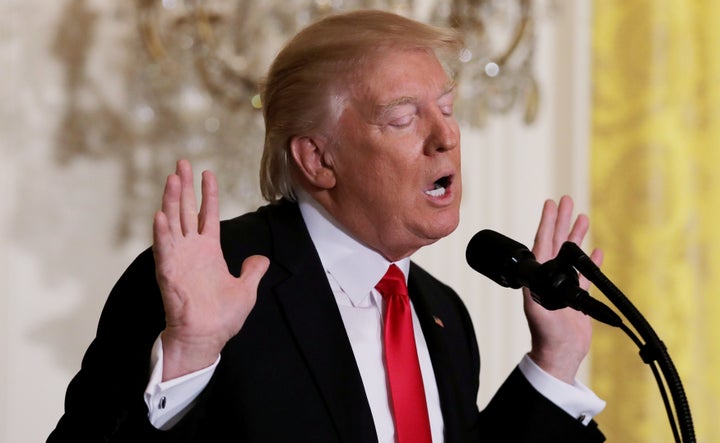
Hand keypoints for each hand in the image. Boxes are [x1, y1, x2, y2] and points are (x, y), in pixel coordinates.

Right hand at [152, 159, 268, 380]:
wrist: (207, 338)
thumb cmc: (223, 318)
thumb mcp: (246, 290)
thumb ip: (252, 271)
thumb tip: (261, 259)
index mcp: (209, 251)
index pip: (207, 215)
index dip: (208, 194)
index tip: (207, 172)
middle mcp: (192, 250)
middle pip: (186, 210)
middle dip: (184, 186)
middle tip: (181, 162)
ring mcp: (179, 258)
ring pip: (173, 222)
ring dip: (171, 200)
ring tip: (172, 178)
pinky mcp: (169, 272)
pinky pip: (164, 248)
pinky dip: (162, 232)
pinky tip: (161, 214)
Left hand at [524, 195, 602, 383]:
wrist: (560, 354)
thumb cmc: (546, 333)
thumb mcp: (537, 308)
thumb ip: (537, 288)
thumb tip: (538, 269)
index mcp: (537, 276)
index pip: (542, 242)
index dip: (547, 222)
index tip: (550, 203)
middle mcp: (549, 277)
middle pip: (557, 242)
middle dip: (562, 221)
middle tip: (567, 200)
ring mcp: (563, 286)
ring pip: (571, 255)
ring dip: (577, 236)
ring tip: (583, 217)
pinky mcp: (577, 297)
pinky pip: (585, 275)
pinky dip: (591, 262)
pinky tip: (597, 250)